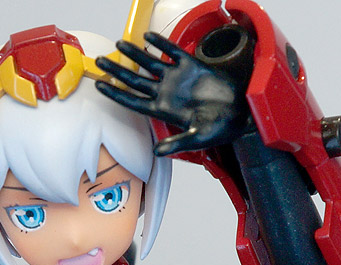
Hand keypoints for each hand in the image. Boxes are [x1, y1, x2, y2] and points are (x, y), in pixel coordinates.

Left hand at [96, 29, 251, 154]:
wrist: (240, 113)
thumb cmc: (220, 129)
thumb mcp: (197, 139)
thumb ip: (176, 142)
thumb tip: (158, 152)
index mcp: (163, 111)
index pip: (133, 101)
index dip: (116, 93)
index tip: (99, 85)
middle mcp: (166, 94)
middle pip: (135, 80)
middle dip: (116, 70)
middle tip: (99, 60)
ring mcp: (178, 79)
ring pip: (150, 63)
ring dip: (134, 53)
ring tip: (119, 43)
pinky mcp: (192, 66)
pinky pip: (172, 52)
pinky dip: (160, 43)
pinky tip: (148, 36)